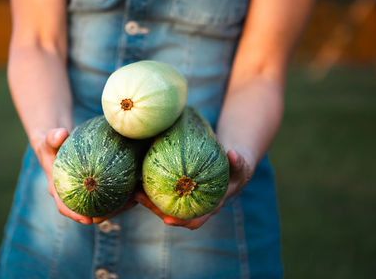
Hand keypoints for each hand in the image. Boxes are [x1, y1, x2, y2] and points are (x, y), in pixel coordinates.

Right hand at [33, 128, 136, 224]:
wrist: (58, 145)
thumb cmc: (53, 145)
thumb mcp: (49, 141)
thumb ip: (52, 138)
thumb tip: (61, 135)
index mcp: (58, 191)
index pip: (65, 207)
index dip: (75, 215)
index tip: (88, 220)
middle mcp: (72, 196)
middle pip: (87, 212)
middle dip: (103, 214)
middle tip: (119, 210)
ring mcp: (85, 193)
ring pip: (101, 206)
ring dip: (117, 206)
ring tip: (133, 200)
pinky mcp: (96, 187)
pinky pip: (109, 194)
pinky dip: (121, 194)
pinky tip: (135, 189)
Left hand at [135, 149, 255, 229]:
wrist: (231, 165)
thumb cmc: (236, 167)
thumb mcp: (240, 165)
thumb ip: (238, 161)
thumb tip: (232, 154)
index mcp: (211, 206)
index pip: (195, 219)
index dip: (181, 221)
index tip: (167, 220)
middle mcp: (196, 207)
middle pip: (173, 215)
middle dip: (155, 209)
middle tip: (140, 197)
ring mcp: (186, 200)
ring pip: (165, 206)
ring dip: (149, 201)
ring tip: (134, 191)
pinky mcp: (178, 191)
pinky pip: (163, 195)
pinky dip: (151, 191)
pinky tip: (138, 182)